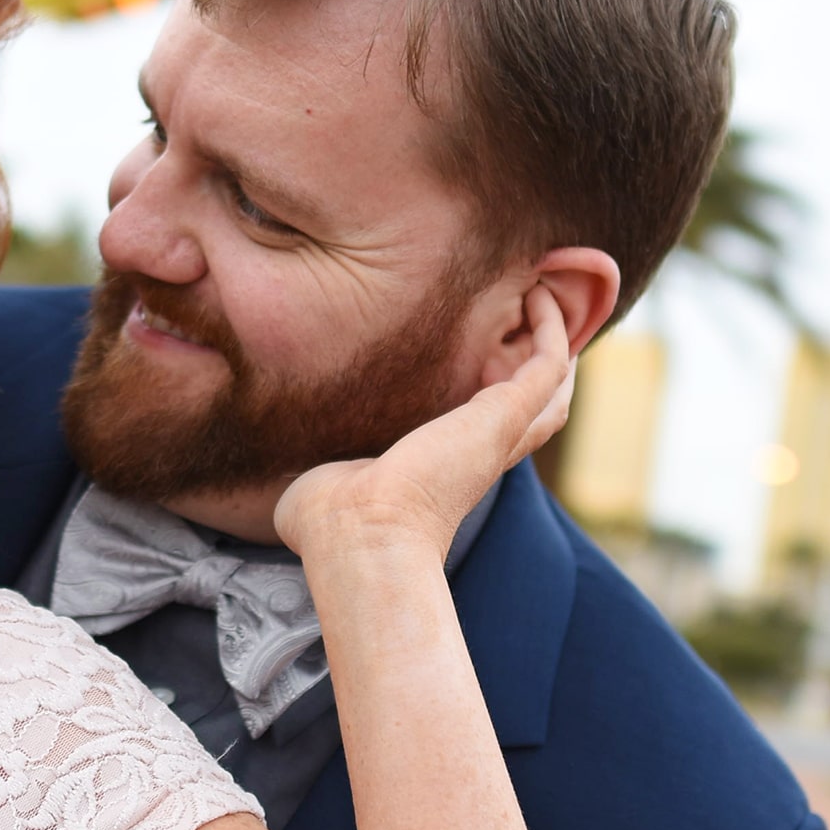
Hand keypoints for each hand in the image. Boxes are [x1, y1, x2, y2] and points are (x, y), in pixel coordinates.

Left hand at [275, 284, 573, 563]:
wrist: (357, 535)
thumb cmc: (327, 526)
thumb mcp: (322, 487)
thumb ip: (312, 475)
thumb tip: (276, 479)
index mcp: (442, 474)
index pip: (483, 435)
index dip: (489, 399)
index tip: (480, 358)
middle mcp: (479, 456)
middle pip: (535, 411)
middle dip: (536, 364)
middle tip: (533, 316)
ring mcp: (498, 436)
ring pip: (551, 386)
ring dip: (554, 340)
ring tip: (542, 294)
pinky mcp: (503, 416)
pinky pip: (549, 363)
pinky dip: (552, 328)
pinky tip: (538, 294)